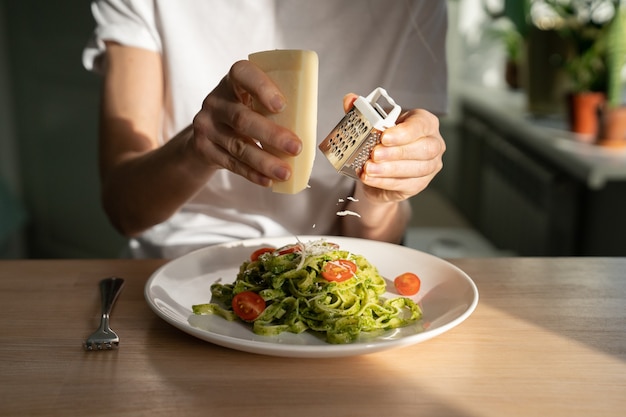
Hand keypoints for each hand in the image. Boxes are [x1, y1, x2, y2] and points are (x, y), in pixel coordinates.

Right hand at [190, 60, 301, 186]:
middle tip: (296, 148)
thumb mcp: (251, 101)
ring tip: (285, 172)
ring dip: (265, 161)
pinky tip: (268, 180)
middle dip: (272, 135)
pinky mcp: (204, 149)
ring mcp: (206, 126)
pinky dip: (252, 173)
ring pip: (238, 146)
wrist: (205, 133)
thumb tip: (306, 128)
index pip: (242, 74)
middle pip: (242, 119)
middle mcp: (215, 101)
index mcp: (232, 82)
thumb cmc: (243, 112)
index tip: (281, 105)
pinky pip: (231, 163)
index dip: (261, 87)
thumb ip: (272, 108)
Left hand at [342, 94, 445, 203]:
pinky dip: (385, 182)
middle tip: (375, 154)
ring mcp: (430, 165)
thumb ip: (363, 111)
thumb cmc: (385, 141)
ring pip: (417, 168)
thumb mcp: (374, 124)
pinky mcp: (420, 184)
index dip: (404, 132)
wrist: (383, 168)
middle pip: (424, 149)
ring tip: (369, 168)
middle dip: (397, 152)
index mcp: (425, 123)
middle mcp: (433, 143)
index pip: (421, 125)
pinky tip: (370, 178)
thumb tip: (351, 100)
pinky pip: (405, 183)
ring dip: (390, 169)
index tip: (384, 136)